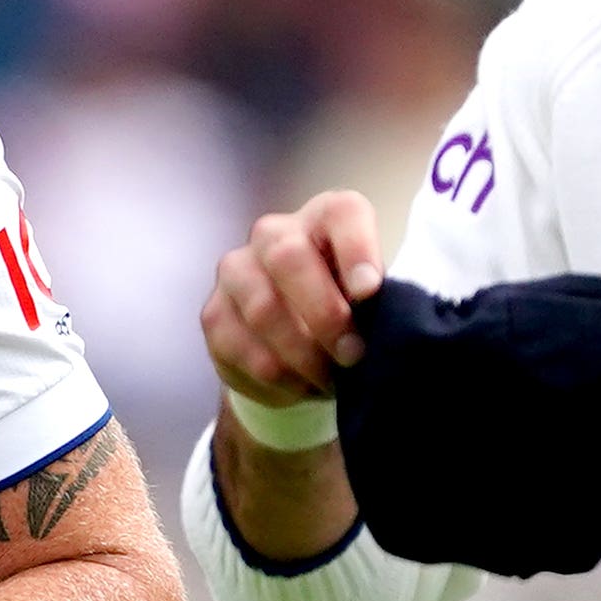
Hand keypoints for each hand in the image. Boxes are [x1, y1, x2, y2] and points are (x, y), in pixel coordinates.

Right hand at [202, 190, 385, 403]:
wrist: (297, 344)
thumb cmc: (346, 310)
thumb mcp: (372, 300)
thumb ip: (379, 301)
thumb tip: (386, 324)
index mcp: (326, 218)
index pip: (341, 214)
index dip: (356, 249)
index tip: (370, 291)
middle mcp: (274, 233)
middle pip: (288, 258)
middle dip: (325, 315)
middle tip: (353, 355)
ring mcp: (236, 271)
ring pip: (262, 310)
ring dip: (303, 355)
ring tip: (330, 380)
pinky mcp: (214, 314)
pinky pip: (242, 349)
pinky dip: (278, 377)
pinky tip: (301, 386)